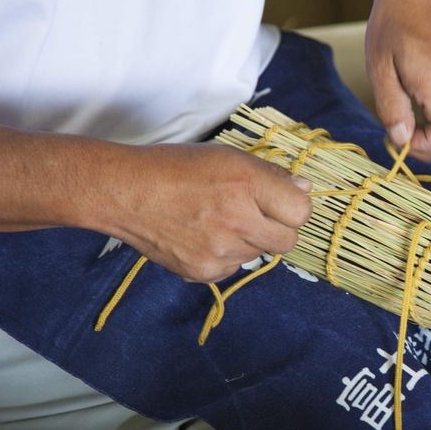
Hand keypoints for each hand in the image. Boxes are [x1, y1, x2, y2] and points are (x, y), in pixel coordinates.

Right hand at [102, 144, 311, 282]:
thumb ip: (271, 175)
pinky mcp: (204, 272)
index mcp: (247, 185)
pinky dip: (225, 255)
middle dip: (278, 228)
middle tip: (255, 214)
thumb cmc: (176, 168)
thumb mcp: (229, 157)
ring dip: (248, 240)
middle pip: (287, 241)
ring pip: (259, 254)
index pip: (302, 212)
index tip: (282, 202)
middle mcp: (238, 221)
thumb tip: (305, 188)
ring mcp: (221, 251)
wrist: (125, 192)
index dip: (295, 207)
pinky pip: (233, 267)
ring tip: (217, 219)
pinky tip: (202, 235)